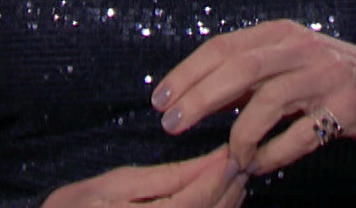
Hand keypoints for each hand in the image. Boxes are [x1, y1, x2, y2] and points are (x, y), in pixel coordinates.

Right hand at [41, 145, 246, 207]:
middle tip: (239, 159)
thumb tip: (205, 163)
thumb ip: (165, 178)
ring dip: (227, 202)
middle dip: (230, 187)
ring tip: (233, 176)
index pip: (199, 199)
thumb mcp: (115, 184)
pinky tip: (217, 199)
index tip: (231, 152)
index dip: (219, 175)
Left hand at [149, 20, 355, 178]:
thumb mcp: (289, 64)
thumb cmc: (331, 79)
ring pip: (268, 103)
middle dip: (198, 98)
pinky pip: (299, 136)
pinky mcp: (348, 107)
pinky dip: (272, 154)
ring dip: (238, 136)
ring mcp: (327, 77)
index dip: (187, 72)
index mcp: (282, 34)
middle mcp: (303, 49)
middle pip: (239, 69)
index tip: (160, 98)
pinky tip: (258, 165)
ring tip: (228, 157)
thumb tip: (195, 95)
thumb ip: (248, 75)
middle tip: (171, 125)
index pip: (224, 47)